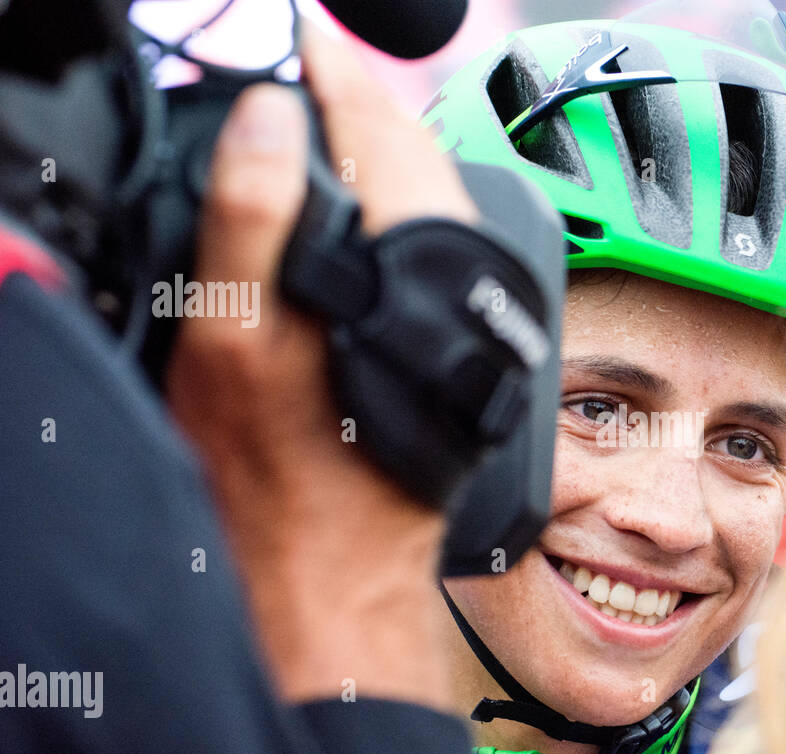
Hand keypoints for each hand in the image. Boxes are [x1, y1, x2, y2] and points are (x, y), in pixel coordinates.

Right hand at [167, 29, 477, 707]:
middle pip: (412, 157)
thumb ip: (255, 218)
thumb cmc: (282, 484)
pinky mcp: (451, 348)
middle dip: (355, 110)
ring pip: (426, 204)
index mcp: (409, 265)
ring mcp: (460, 317)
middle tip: (300, 79)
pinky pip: (427, 255)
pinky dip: (388, 220)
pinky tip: (354, 227)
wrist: (335, 580)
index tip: (297, 45)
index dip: (334, 74)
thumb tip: (276, 113)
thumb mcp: (236, 343)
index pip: (381, 125)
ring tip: (317, 135)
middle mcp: (453, 284)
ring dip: (374, 161)